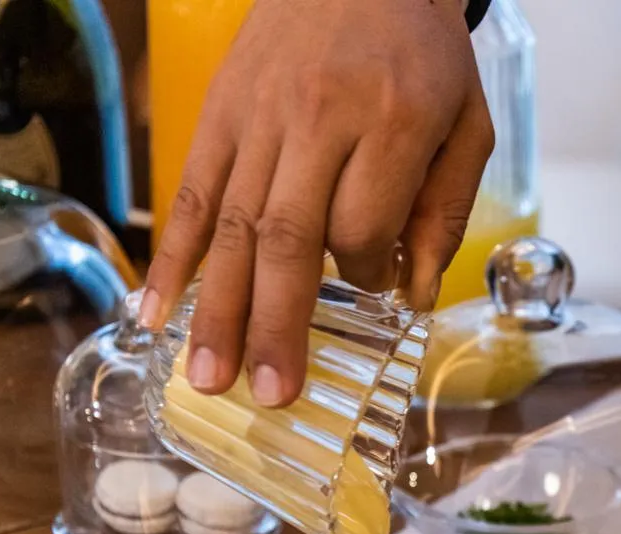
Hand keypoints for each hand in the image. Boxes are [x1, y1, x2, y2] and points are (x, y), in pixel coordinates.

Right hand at [140, 0, 492, 406]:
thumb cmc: (420, 53)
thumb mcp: (465, 125)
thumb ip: (444, 212)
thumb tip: (413, 298)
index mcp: (393, 121)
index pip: (364, 226)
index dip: (363, 276)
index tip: (369, 296)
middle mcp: (318, 121)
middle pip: (289, 237)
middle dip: (278, 324)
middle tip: (270, 394)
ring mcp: (258, 117)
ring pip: (233, 226)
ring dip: (219, 308)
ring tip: (209, 377)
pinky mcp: (218, 114)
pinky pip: (190, 193)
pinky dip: (171, 257)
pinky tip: (155, 311)